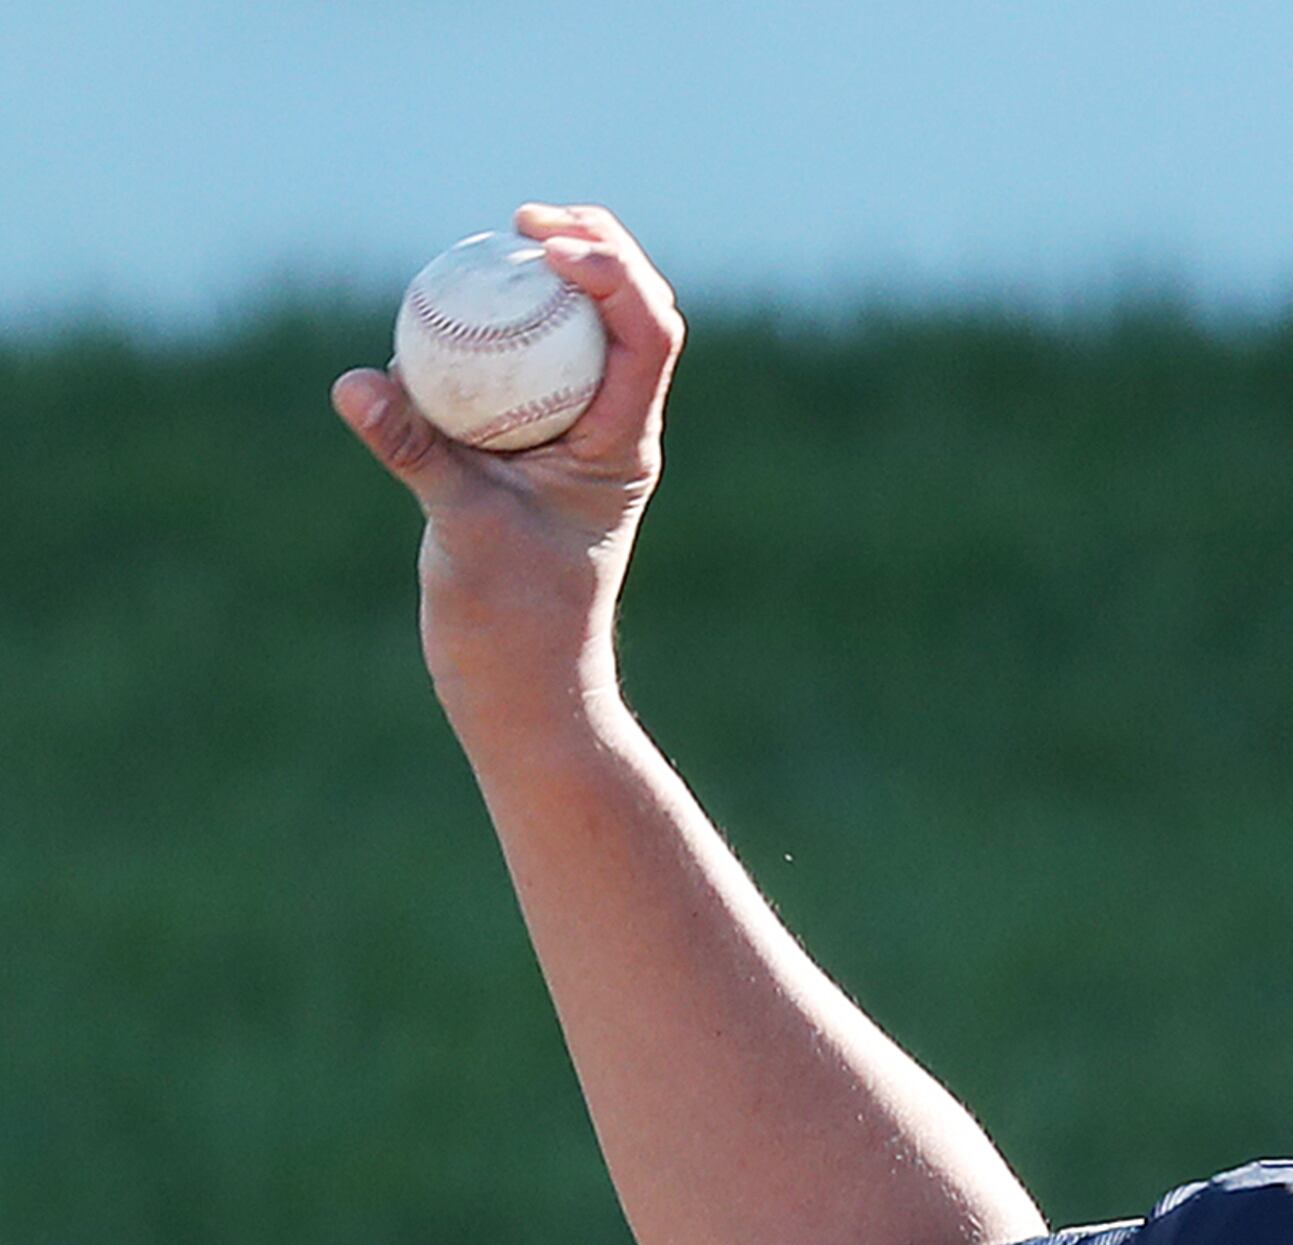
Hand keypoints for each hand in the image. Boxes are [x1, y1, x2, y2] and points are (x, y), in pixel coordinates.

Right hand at [330, 205, 683, 734]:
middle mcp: (613, 434)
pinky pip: (528, 370)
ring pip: (586, 339)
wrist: (525, 690)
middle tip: (526, 217)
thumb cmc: (512, 627)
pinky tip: (454, 303)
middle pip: (631, 319)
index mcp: (623, 446)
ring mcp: (577, 442)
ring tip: (503, 236)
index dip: (611, 272)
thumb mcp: (462, 532)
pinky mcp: (534, 454)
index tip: (542, 242)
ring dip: (556, 280)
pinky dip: (500, 328)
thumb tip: (355, 382)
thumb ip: (415, 451)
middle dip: (596, 251)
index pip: (647, 337)